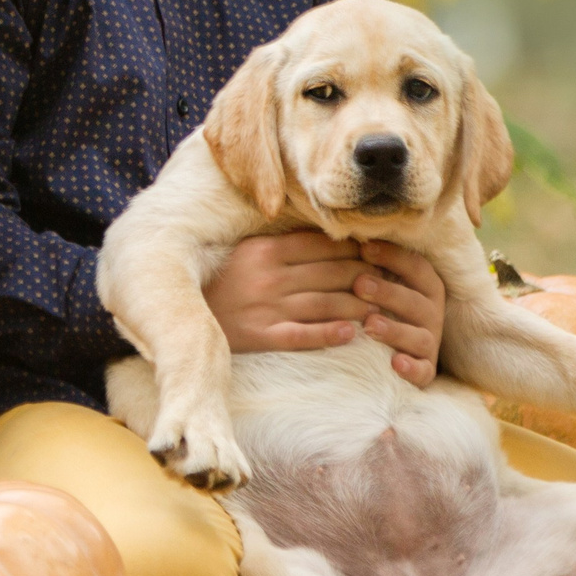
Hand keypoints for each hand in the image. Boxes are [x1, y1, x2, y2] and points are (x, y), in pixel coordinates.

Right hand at [201, 233, 447, 386]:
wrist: (183, 315)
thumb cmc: (220, 282)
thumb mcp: (245, 253)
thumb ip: (280, 245)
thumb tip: (327, 239)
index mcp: (264, 250)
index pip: (322, 245)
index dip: (356, 249)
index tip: (380, 253)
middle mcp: (268, 276)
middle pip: (331, 273)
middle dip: (367, 276)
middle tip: (392, 281)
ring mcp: (266, 307)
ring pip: (325, 303)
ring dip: (358, 307)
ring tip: (381, 310)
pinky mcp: (262, 336)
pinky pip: (302, 334)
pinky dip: (329, 334)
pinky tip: (350, 334)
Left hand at [357, 239, 445, 386]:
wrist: (384, 353)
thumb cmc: (376, 305)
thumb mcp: (375, 282)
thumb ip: (367, 263)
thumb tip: (341, 232)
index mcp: (424, 287)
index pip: (416, 267)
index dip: (393, 257)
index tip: (365, 248)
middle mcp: (431, 313)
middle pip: (416, 300)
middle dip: (388, 291)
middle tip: (359, 284)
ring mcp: (429, 343)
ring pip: (419, 336)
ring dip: (395, 330)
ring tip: (369, 325)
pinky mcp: (424, 371)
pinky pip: (422, 371)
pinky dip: (411, 368)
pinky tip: (394, 363)